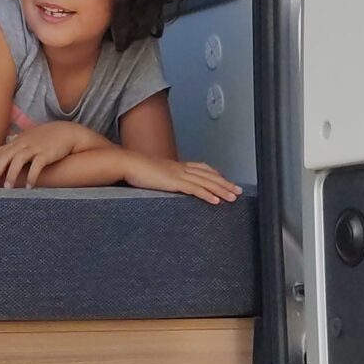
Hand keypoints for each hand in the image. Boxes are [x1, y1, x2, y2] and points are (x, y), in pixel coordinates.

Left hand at [0, 121, 104, 186]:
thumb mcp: (21, 141)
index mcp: (15, 142)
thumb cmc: (42, 138)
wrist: (66, 132)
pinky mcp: (47, 153)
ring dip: (12, 175)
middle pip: (4, 157)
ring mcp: (35, 147)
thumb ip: (3, 148)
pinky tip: (29, 187)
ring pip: (19, 160)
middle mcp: (22, 144)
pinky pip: (38, 164)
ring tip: (7, 189)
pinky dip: (32, 175)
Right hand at [122, 152, 243, 204]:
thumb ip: (160, 177)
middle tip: (238, 191)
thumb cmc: (134, 168)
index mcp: (176, 165)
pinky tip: (217, 201)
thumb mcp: (151, 173)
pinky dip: (208, 195)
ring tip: (234, 197)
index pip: (201, 168)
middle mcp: (181, 168)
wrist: (125, 162)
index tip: (225, 180)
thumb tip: (161, 182)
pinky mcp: (174, 182)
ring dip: (222, 190)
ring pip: (206, 182)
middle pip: (209, 175)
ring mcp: (178, 174)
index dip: (215, 174)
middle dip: (225, 183)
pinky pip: (195, 189)